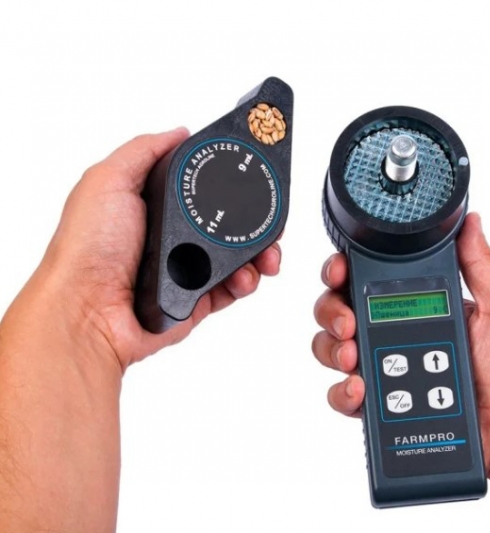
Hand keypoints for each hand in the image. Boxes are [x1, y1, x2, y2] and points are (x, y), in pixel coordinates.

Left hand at [23, 128, 280, 370]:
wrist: (88, 312)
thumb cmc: (87, 250)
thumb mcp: (107, 181)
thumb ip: (143, 150)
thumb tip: (179, 132)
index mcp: (153, 206)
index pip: (203, 189)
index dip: (231, 183)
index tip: (255, 180)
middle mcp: (172, 237)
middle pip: (228, 223)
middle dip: (257, 222)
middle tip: (272, 223)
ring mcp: (186, 269)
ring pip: (237, 257)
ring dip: (258, 254)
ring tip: (265, 257)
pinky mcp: (195, 299)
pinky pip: (231, 289)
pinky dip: (245, 283)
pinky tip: (244, 278)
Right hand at [312, 213, 489, 476]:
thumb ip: (480, 264)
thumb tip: (470, 222)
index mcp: (413, 303)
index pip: (364, 278)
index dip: (342, 270)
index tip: (340, 271)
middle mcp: (389, 331)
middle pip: (335, 310)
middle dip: (331, 311)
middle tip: (349, 323)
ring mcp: (380, 366)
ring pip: (329, 349)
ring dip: (332, 349)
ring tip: (353, 355)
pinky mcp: (375, 402)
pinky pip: (341, 394)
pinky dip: (342, 392)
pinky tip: (360, 389)